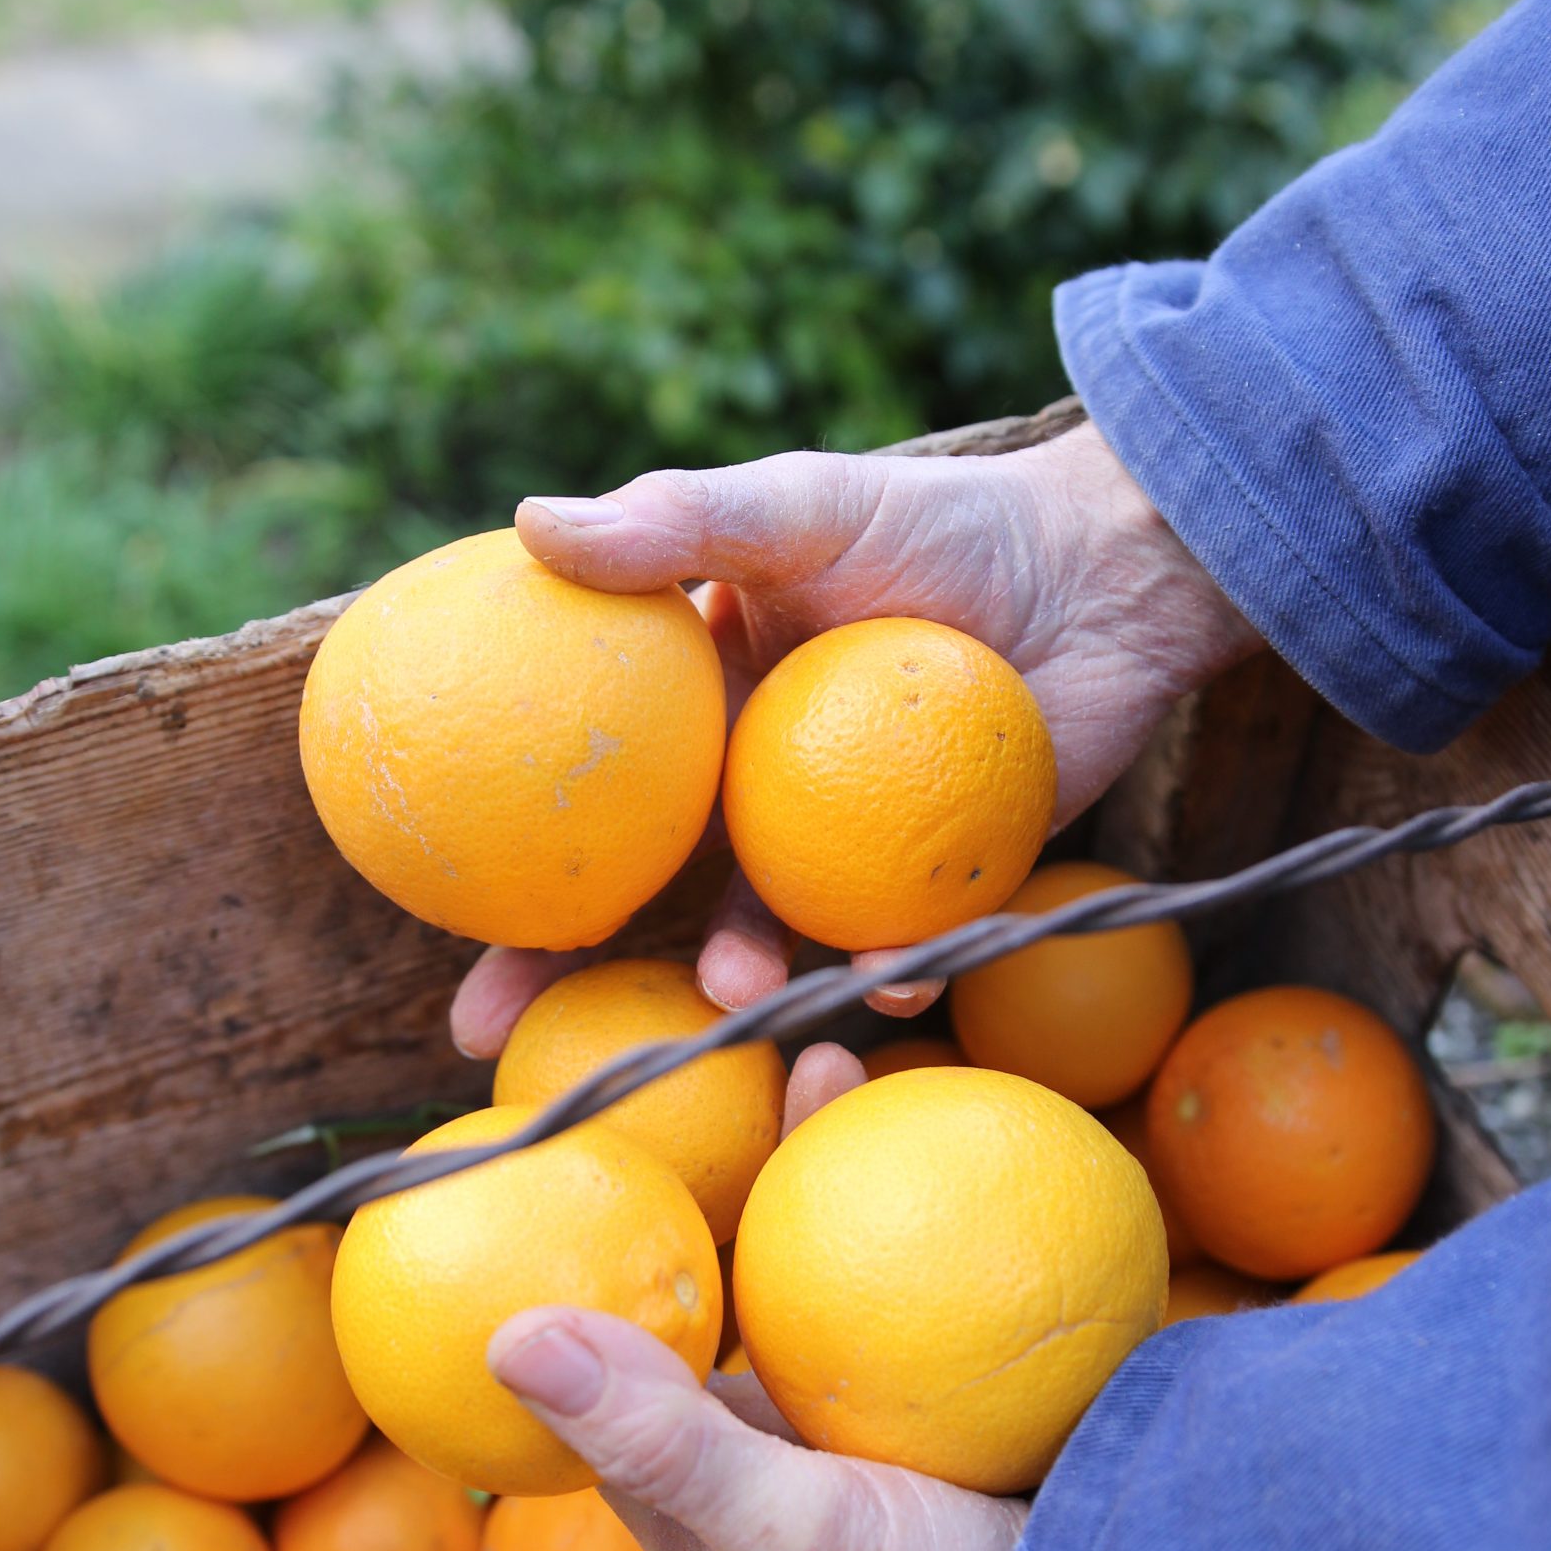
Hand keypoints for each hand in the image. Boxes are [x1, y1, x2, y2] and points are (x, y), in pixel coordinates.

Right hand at [451, 418, 1254, 1053]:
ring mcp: (848, 849)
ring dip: (740, 980)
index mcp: (708, 718)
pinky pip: (899, 947)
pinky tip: (879, 976)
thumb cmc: (941, 524)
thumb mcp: (798, 506)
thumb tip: (527, 525)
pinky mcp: (941, 886)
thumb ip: (677, 522)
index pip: (588, 806)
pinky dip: (886, 967)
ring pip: (770, 939)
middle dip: (577, 986)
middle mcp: (762, 795)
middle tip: (501, 1045)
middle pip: (652, 903)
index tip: (450, 927)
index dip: (514, 873)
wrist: (1100, 567)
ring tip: (730, 998)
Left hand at [489, 1047, 1026, 1550]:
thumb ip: (654, 1437)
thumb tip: (503, 1336)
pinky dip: (925, 1196)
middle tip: (743, 1070)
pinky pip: (922, 1268)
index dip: (597, 1261)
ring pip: (823, 1264)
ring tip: (832, 1060)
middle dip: (727, 1178)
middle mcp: (777, 1452)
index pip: (623, 1359)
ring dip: (823, 1163)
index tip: (594, 1147)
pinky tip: (950, 1120)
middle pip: (727, 1287)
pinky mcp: (958, 1390)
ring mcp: (872, 1420)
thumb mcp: (778, 1524)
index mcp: (706, 1493)